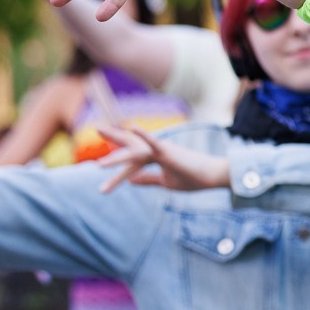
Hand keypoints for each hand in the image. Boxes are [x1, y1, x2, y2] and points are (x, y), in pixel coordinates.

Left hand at [96, 126, 231, 193]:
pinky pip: (153, 142)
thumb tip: (131, 180)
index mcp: (155, 156)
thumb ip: (147, 180)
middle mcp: (156, 150)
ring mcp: (161, 149)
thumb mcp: (165, 182)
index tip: (101, 165)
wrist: (213, 177)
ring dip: (117, 157)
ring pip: (134, 152)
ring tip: (99, 163)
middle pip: (130, 144)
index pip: (132, 160)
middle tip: (97, 128)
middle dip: (113, 137)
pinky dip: (143, 135)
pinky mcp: (168, 152)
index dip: (118, 162)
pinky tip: (132, 128)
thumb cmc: (193, 178)